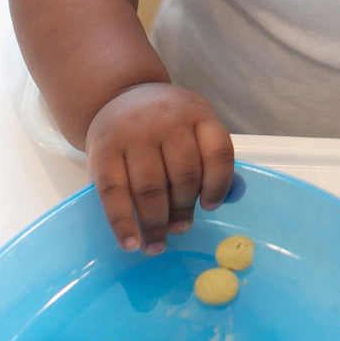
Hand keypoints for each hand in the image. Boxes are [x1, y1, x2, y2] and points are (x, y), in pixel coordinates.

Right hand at [85, 82, 234, 254]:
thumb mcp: (195, 127)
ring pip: (150, 187)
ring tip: (156, 243)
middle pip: (184, 174)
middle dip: (184, 209)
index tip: (210, 207)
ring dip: (155, 222)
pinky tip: (131, 242)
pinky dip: (122, 223)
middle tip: (180, 229)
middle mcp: (168, 121)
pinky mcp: (103, 150)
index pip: (218, 151)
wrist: (118, 96)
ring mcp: (133, 134)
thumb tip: (236, 195)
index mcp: (198, 115)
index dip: (219, 184)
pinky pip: (113, 192)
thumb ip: (213, 159)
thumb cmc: (165, 123)